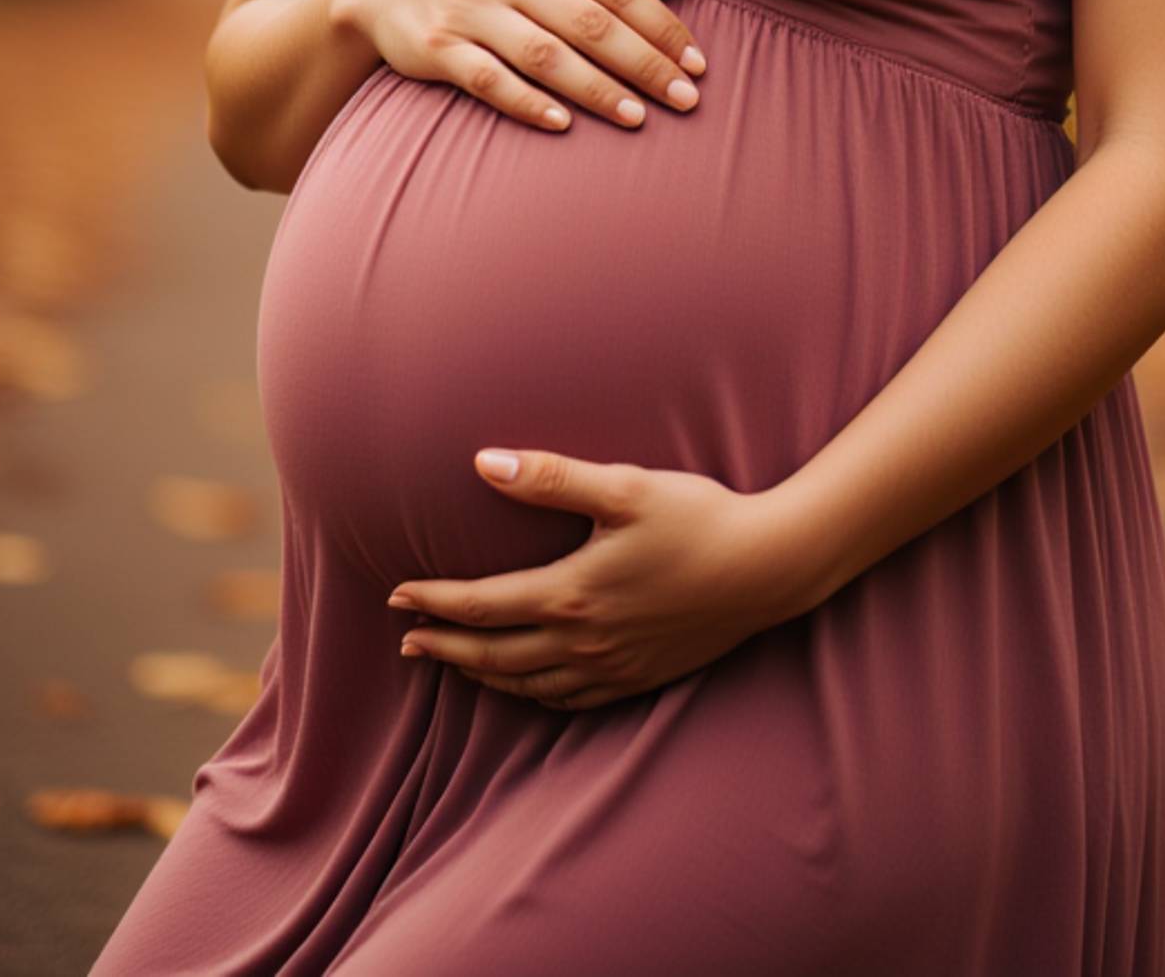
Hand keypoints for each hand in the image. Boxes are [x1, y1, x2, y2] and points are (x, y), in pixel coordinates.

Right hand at [331, 0, 706, 133]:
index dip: (661, 24)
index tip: (697, 62)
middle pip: (588, 21)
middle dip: (643, 63)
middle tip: (685, 99)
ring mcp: (467, 7)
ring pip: (545, 54)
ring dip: (596, 90)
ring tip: (637, 119)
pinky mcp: (435, 47)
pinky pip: (489, 81)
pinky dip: (528, 103)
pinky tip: (564, 124)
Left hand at [385, 449, 810, 709]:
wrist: (767, 568)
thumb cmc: (697, 517)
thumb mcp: (624, 486)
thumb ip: (550, 477)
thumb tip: (482, 462)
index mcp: (571, 594)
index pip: (480, 605)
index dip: (433, 601)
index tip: (396, 594)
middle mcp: (584, 642)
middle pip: (494, 655)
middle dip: (444, 647)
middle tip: (407, 640)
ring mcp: (612, 667)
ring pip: (527, 685)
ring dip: (482, 673)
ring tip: (453, 661)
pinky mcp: (639, 678)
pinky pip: (569, 701)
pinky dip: (532, 695)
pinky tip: (526, 684)